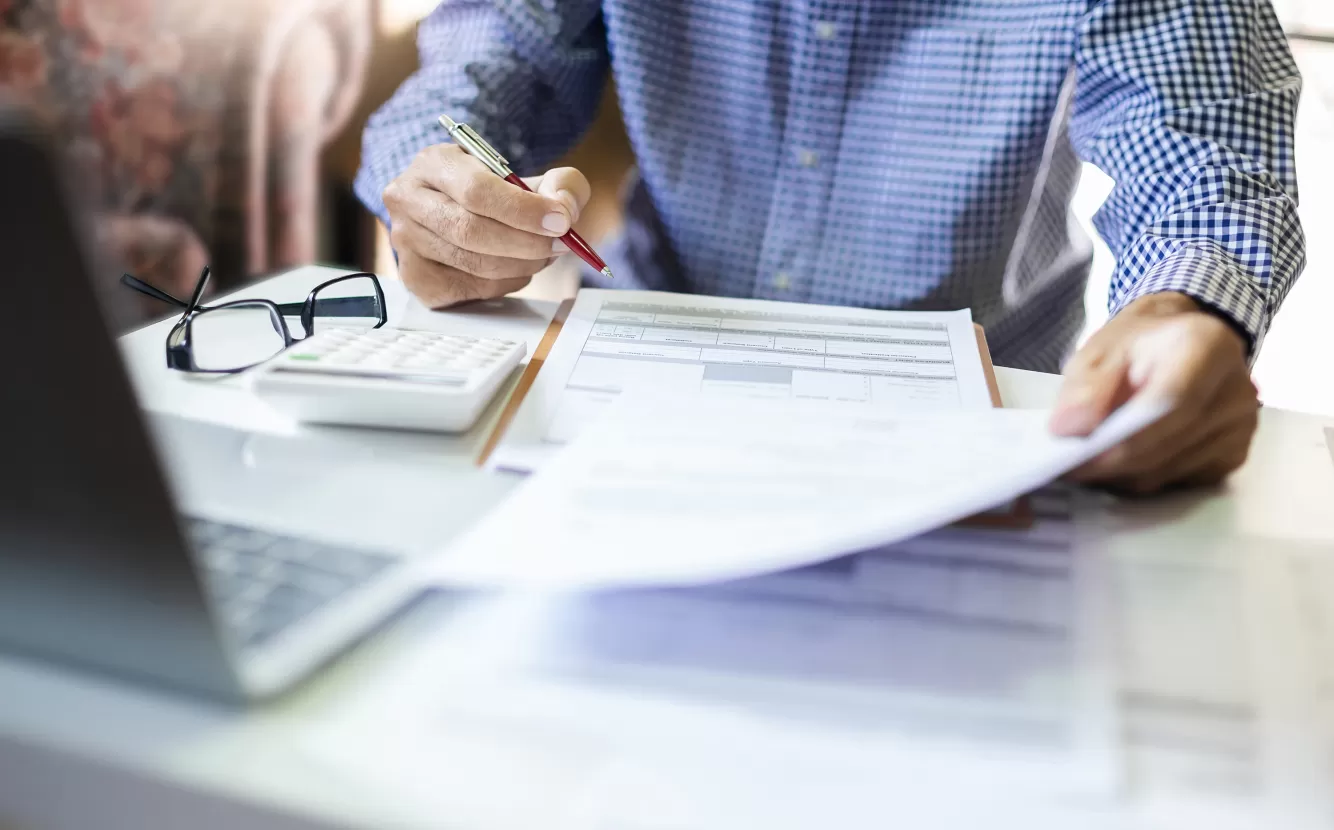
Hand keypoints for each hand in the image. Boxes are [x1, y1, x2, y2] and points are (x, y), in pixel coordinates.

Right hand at [382, 143, 590, 306]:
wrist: (464, 213)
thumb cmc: (499, 195)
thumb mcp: (531, 175)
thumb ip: (562, 185)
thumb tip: (565, 209)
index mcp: (433, 162)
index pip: (476, 191)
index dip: (523, 211)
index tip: (561, 221)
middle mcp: (408, 199)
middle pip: (470, 231)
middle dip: (526, 242)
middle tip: (560, 244)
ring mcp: (406, 242)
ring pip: (472, 264)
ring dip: (520, 265)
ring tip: (542, 255)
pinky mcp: (415, 277)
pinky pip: (467, 289)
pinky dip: (502, 284)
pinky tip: (514, 269)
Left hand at [1049, 292, 1258, 493]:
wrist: (1178, 342)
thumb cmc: (1138, 345)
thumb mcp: (1099, 351)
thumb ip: (1084, 388)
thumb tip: (1069, 430)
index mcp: (1208, 346)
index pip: (1168, 405)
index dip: (1120, 440)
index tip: (1078, 459)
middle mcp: (1236, 388)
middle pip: (1167, 445)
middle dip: (1112, 463)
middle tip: (1071, 465)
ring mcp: (1241, 426)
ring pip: (1168, 471)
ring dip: (1125, 473)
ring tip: (1096, 454)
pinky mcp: (1235, 454)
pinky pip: (1180, 481)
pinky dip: (1146, 475)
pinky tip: (1131, 454)